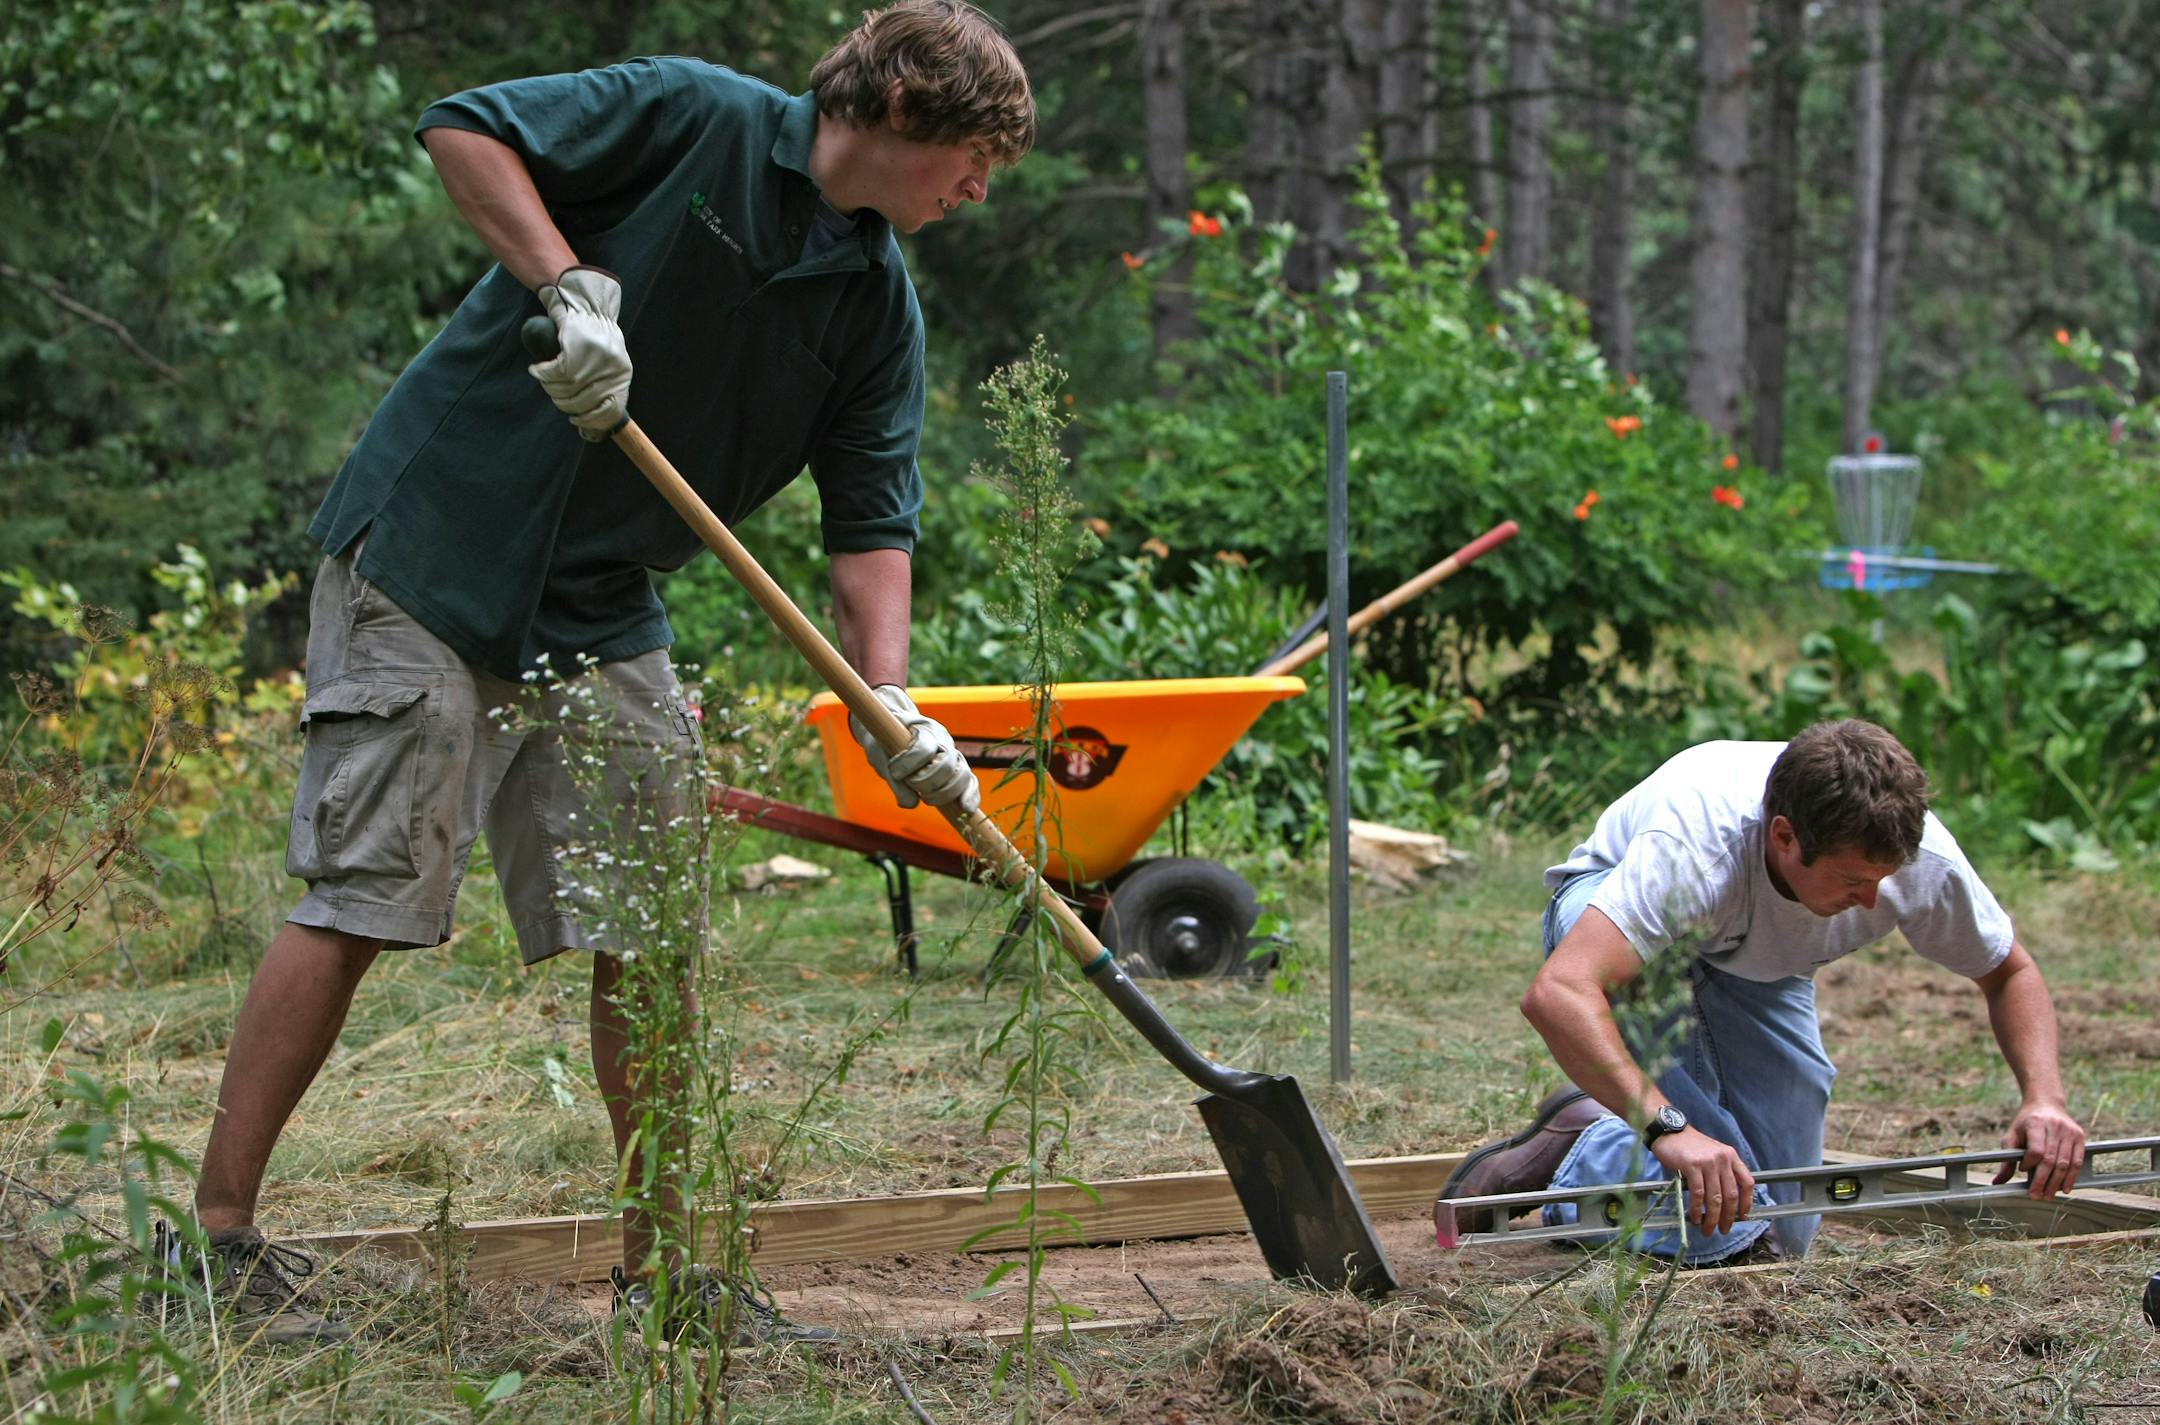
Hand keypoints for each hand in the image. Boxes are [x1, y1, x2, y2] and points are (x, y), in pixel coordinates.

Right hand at [529, 266, 630, 439]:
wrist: (584, 303)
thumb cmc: (591, 337)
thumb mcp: (604, 363)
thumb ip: (601, 388)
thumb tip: (592, 431)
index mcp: (623, 374)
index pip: (610, 413)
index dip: (591, 422)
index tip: (578, 421)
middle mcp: (613, 368)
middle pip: (581, 403)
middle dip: (563, 402)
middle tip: (554, 391)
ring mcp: (595, 359)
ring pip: (565, 390)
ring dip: (550, 387)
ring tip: (546, 378)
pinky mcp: (576, 348)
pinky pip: (554, 373)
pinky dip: (542, 373)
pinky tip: (538, 369)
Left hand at [851, 684, 979, 812]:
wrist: (892, 728)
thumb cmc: (883, 741)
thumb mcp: (880, 757)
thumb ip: (895, 781)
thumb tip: (912, 804)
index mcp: (922, 728)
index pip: (923, 749)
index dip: (908, 764)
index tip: (894, 772)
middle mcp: (942, 738)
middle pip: (947, 764)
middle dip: (928, 782)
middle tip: (912, 785)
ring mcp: (952, 752)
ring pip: (962, 774)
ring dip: (944, 793)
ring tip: (926, 798)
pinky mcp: (957, 767)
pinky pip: (970, 781)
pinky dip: (970, 796)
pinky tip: (967, 809)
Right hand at [1651, 1127, 1754, 1235]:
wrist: (1669, 1132)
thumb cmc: (1690, 1146)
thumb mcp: (1713, 1154)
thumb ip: (1722, 1172)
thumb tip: (1725, 1201)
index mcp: (1731, 1156)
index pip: (1747, 1182)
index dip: (1747, 1202)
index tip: (1743, 1216)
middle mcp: (1723, 1159)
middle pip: (1731, 1195)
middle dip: (1728, 1217)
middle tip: (1723, 1229)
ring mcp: (1708, 1162)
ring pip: (1715, 1198)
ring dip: (1712, 1218)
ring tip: (1708, 1229)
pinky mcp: (1692, 1166)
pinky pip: (1698, 1193)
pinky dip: (1696, 1209)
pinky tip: (1695, 1217)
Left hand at [1995, 1101, 2085, 1198]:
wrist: (2046, 1103)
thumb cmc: (2025, 1123)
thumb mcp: (2011, 1136)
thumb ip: (2006, 1159)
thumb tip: (1997, 1182)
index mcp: (2035, 1123)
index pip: (2035, 1151)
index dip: (2029, 1164)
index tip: (2022, 1171)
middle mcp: (2055, 1127)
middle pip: (2051, 1160)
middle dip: (2043, 1181)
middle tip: (2037, 1196)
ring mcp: (2070, 1132)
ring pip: (2066, 1163)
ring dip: (2057, 1183)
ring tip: (2049, 1195)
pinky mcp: (2080, 1137)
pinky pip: (2077, 1161)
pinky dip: (2071, 1177)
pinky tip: (2064, 1188)